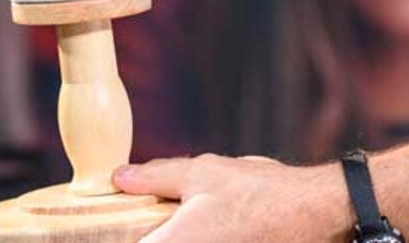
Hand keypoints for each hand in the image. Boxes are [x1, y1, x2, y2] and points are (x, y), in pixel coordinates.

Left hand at [115, 153, 349, 242]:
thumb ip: (156, 178)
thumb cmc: (260, 192)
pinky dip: (191, 237)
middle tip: (143, 221)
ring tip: (178, 221)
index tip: (95, 230)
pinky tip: (204, 224)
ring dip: (169, 234)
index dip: (110, 236)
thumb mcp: (204, 172)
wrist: (313, 214)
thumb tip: (119, 178)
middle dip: (146, 232)